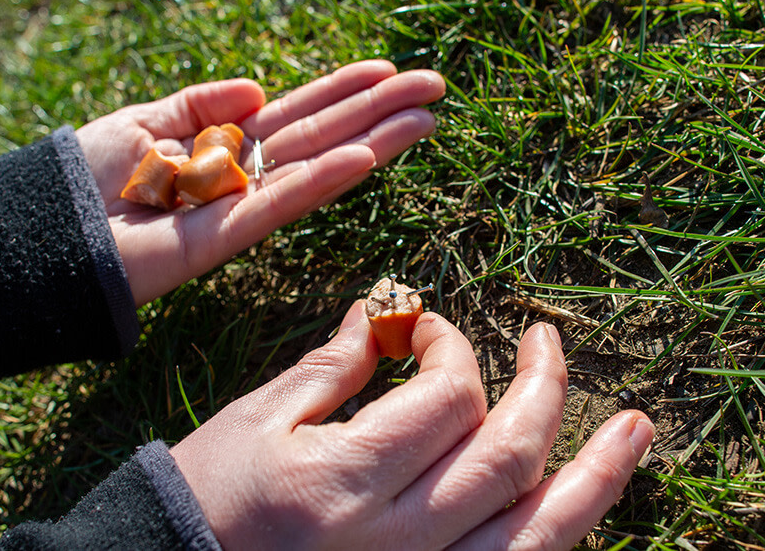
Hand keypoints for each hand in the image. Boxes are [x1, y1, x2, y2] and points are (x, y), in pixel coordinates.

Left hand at [75, 60, 445, 304]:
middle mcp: (240, 175)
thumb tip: (260, 88)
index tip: (386, 72)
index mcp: (221, 146)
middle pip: (319, 136)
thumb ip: (200, 105)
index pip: (294, 114)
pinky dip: (321, 179)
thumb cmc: (82, 179)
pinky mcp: (223, 237)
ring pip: (314, 166)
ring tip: (425, 119)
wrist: (40, 235)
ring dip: (372, 141)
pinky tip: (363, 155)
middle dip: (377, 112)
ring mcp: (237, 206)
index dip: (340, 92)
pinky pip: (279, 202)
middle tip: (435, 88)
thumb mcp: (142, 121)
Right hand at [171, 303, 653, 549]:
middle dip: (539, 387)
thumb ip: (332, 366)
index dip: (447, 345)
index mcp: (342, 480)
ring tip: (636, 428)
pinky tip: (584, 496)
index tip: (423, 327)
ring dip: (596, 475)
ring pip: (539, 529)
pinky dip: (560, 530)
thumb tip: (382, 315)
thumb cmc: (209, 496)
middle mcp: (394, 541)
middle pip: (506, 455)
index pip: (444, 397)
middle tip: (545, 340)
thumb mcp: (259, 421)